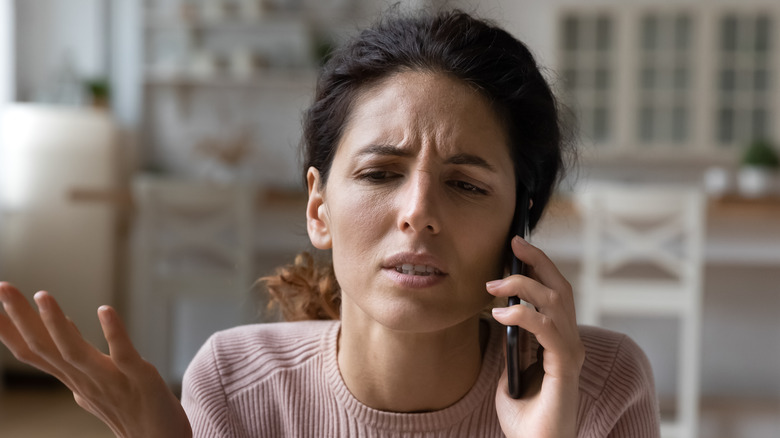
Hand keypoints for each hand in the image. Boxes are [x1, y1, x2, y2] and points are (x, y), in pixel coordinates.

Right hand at [0, 282, 191, 437]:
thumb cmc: (128, 409)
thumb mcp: (93, 379)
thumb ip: (75, 355)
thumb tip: (60, 323)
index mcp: (72, 378)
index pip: (33, 352)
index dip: (9, 329)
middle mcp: (84, 380)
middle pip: (44, 348)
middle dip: (21, 318)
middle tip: (2, 286)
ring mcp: (110, 380)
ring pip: (74, 352)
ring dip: (56, 323)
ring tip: (42, 295)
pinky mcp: (139, 378)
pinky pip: (123, 354)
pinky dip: (114, 333)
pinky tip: (104, 310)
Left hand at [487, 237, 584, 437]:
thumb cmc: (525, 418)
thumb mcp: (511, 372)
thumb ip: (511, 345)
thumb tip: (500, 316)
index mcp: (559, 341)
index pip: (555, 294)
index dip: (539, 267)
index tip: (516, 246)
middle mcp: (570, 342)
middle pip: (561, 288)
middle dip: (538, 261)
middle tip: (514, 242)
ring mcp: (570, 353)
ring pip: (556, 301)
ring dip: (524, 286)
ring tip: (493, 285)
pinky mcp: (565, 367)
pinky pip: (547, 328)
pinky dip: (523, 314)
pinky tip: (500, 313)